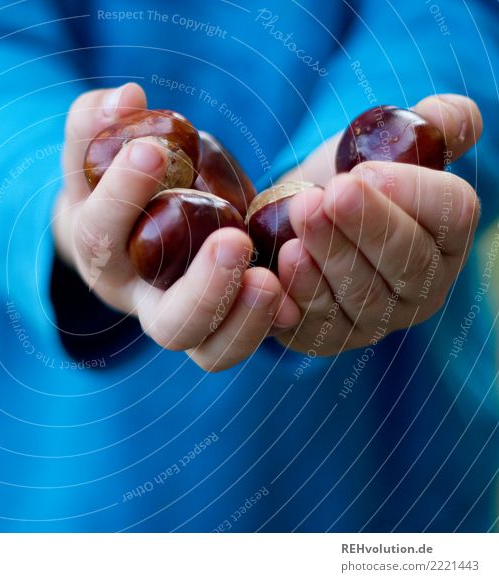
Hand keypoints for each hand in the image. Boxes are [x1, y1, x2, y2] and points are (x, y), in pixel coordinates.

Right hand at [53, 83, 299, 370]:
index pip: (101, 235)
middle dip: (202, 288)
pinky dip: (275, 319)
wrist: (125, 228)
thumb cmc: (111, 183)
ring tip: (271, 278)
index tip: (153, 150)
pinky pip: (249, 336)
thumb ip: (96, 122)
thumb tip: (128, 97)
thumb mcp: (89, 152)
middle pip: (168, 323)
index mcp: (100, 254)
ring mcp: (189, 317)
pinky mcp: (228, 317)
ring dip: (245, 318)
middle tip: (233, 239)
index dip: (122, 196)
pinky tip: (296, 282)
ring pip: (213, 349)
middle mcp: (143, 300)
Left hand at [274, 95, 481, 353]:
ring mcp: (373, 320)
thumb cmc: (345, 180)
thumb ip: (425, 127)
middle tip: (331, 193)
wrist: (289, 218)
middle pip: (408, 263)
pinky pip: (316, 323)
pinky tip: (283, 262)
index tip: (367, 169)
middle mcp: (419, 288)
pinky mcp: (325, 337)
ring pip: (361, 295)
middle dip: (369, 226)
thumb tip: (447, 114)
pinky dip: (300, 293)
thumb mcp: (384, 146)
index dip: (416, 193)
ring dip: (330, 255)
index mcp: (446, 237)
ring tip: (301, 214)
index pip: (453, 216)